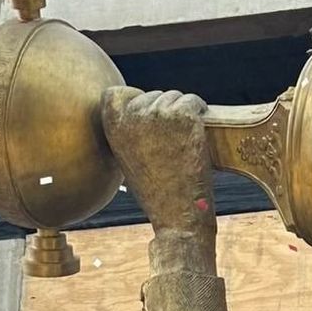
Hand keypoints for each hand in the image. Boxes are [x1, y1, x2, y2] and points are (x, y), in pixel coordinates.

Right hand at [100, 87, 215, 238]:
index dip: (135, 102)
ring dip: (183, 114)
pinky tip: (199, 131)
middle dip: (163, 113)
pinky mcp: (183, 115)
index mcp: (112, 128)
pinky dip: (199, 111)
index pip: (116, 94)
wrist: (178, 217)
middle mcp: (131, 115)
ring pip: (174, 97)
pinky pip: (193, 101)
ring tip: (185, 143)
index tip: (148, 120)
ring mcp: (158, 113)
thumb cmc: (157, 194)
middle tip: (172, 143)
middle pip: (151, 96)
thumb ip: (130, 133)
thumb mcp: (130, 160)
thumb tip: (143, 111)